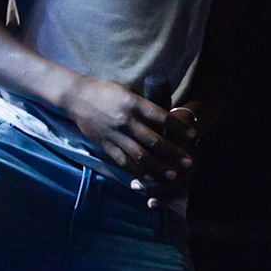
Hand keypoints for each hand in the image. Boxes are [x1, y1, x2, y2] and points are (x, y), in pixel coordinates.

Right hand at [63, 77, 194, 188]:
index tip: (193, 135)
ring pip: (139, 155)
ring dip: (158, 167)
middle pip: (153, 140)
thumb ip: (144, 106)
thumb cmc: (105, 91)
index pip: (161, 117)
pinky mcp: (105, 145)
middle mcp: (126, 120)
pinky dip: (137, 172)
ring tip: (172, 176)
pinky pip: (123, 162)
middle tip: (188, 161)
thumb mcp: (128, 92)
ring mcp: (115, 135)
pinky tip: (148, 179)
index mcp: (133, 103)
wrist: (76, 96)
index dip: (179, 127)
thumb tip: (165, 118)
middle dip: (173, 153)